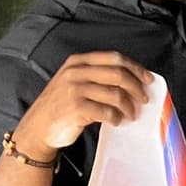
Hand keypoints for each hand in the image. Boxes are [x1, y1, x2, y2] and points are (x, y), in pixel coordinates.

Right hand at [12, 52, 152, 159]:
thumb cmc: (60, 106)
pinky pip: (107, 112)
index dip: (135, 67)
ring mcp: (75, 90)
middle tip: (143, 99)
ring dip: (128, 106)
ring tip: (130, 114)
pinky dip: (116, 117)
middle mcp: (76, 72)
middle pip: (118, 74)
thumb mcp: (73, 81)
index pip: (114, 58)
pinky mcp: (76, 108)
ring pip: (115, 94)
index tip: (148, 79)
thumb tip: (131, 81)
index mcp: (78, 61)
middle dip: (136, 87)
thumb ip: (95, 76)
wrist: (38, 127)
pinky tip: (116, 121)